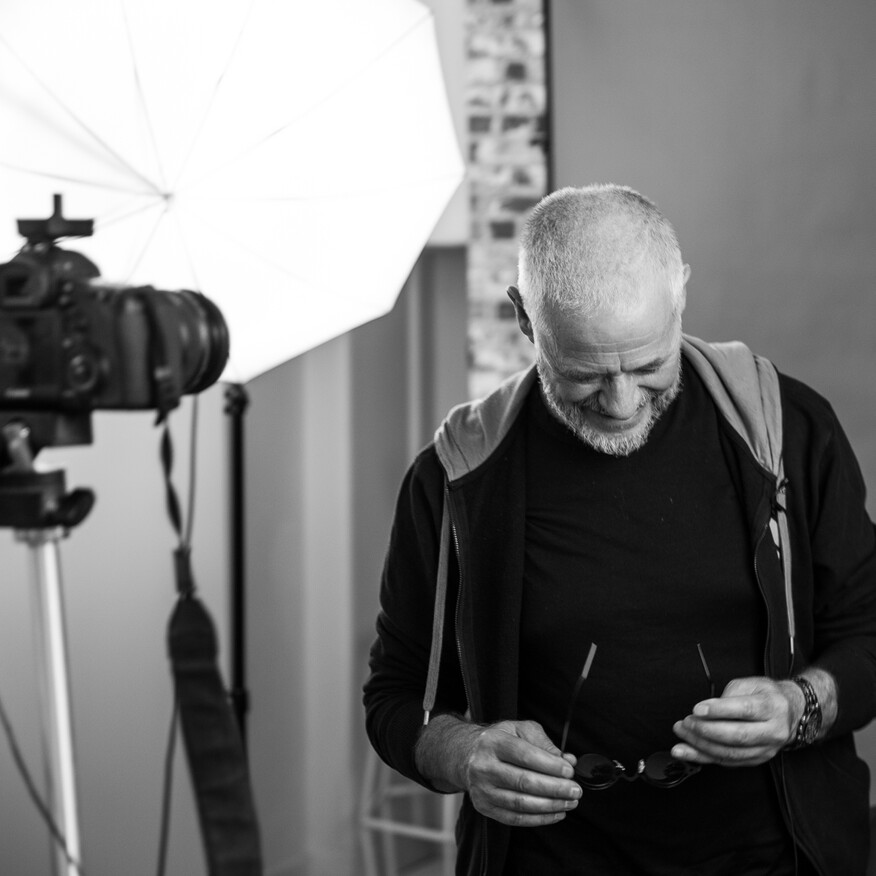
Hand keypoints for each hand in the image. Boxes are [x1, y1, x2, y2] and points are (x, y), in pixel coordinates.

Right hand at [459, 719, 581, 826]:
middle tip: (575, 790)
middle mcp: (483, 766)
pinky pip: (515, 818)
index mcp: (493, 742)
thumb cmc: (499, 740)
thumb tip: (568, 760)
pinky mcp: (484, 807)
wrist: (467, 755)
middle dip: (555, 788)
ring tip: (570, 802)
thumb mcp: (519, 729)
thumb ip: (544, 742)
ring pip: (521, 803)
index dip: (550, 765)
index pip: (525, 755)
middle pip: (524, 782)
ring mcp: (482, 789)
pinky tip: (556, 813)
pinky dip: (539, 818)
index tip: (570, 771)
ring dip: (550, 805)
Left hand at [670, 676, 800, 766]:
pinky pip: (729, 762)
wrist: (789, 712)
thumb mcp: (749, 684)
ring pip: (731, 753)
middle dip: (706, 730)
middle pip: (737, 735)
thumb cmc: (765, 695)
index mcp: (772, 707)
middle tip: (686, 723)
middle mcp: (773, 731)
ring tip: (682, 735)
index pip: (745, 710)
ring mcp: (767, 749)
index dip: (719, 710)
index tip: (697, 709)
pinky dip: (705, 757)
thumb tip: (706, 709)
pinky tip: (688, 751)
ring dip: (701, 746)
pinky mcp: (757, 759)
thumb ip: (728, 695)